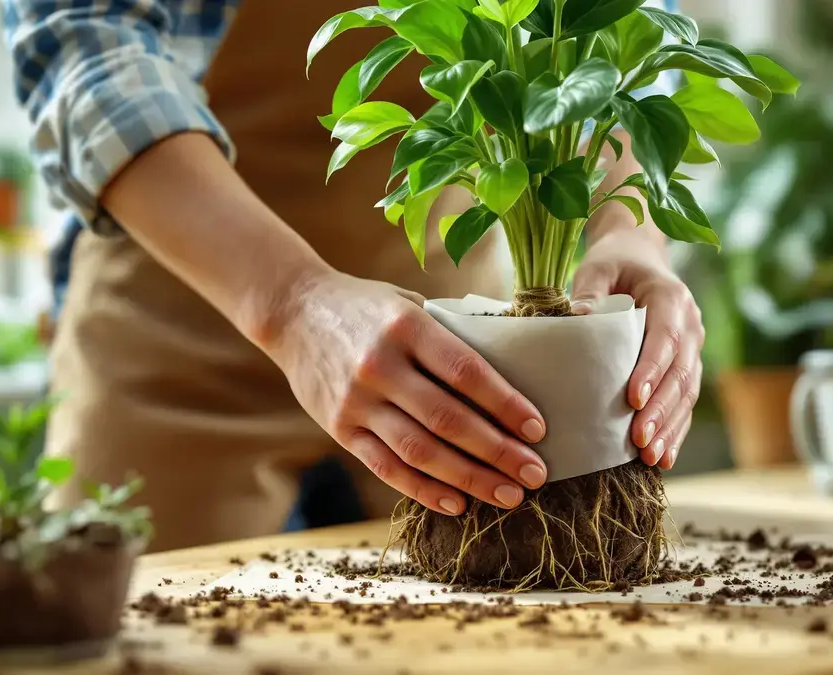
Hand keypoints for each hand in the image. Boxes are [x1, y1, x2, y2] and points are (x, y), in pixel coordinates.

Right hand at [264, 269, 548, 515]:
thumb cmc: (369, 307)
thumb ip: (452, 334)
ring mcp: (356, 401)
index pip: (465, 371)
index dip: (505, 403)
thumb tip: (518, 367)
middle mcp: (379, 365)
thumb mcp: (411, 304)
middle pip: (448, 419)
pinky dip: (424, 490)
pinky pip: (386, 468)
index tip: (538, 429)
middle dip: (497, 452)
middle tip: (535, 474)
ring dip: (469, 478)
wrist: (294, 311)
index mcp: (406, 327)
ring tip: (508, 495)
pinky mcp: (340, 428)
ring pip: (420, 451)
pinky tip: (458, 503)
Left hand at [570, 229, 702, 470]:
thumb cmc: (614, 262)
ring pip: (687, 393)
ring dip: (671, 427)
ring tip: (652, 457)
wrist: (639, 256)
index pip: (666, 338)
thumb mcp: (596, 267)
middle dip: (662, 410)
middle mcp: (690, 324)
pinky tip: (664, 457)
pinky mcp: (686, 365)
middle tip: (640, 441)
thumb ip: (589, 290)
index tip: (634, 400)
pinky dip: (675, 429)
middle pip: (681, 373)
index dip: (652, 370)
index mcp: (671, 297)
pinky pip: (685, 401)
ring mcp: (692, 347)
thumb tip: (578, 317)